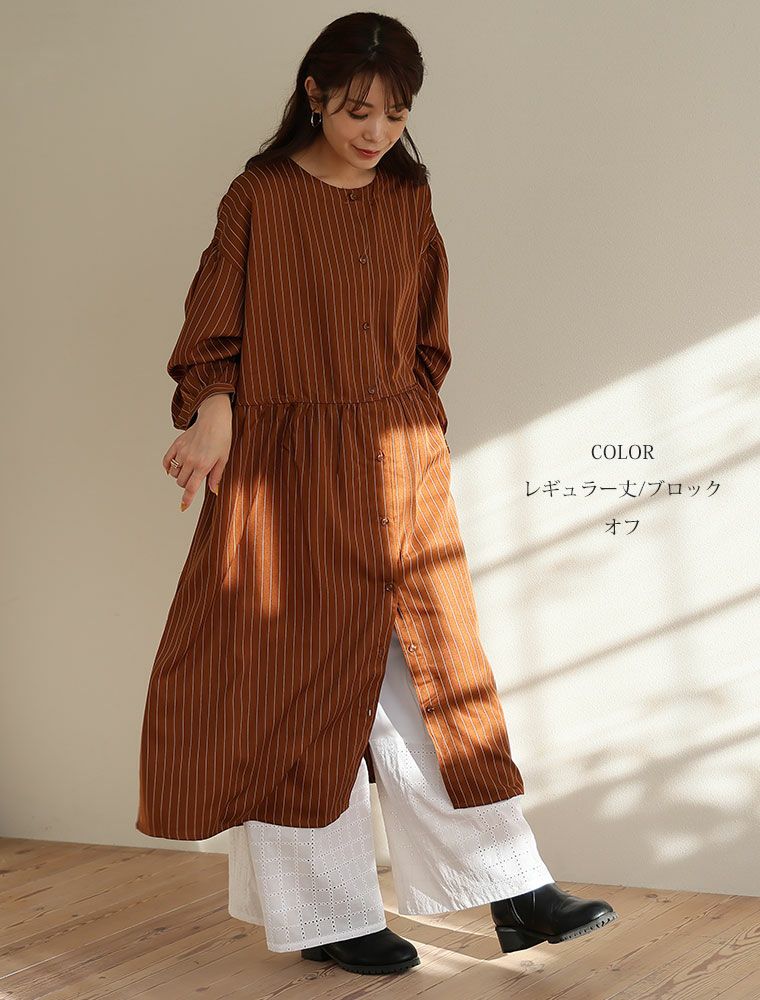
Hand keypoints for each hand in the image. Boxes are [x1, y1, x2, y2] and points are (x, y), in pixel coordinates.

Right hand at [163, 394, 232, 510]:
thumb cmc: (222, 437)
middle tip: (195, 478)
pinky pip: (167, 461)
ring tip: (188, 469)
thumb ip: (217, 476)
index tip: (183, 506)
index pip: (191, 487)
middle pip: (181, 482)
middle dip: (187, 484)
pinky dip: (168, 467)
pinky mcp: (176, 444)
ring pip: (174, 473)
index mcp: (203, 465)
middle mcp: (190, 460)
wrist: (213, 418)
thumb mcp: (223, 458)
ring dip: (179, 476)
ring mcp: (182, 452)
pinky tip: (174, 466)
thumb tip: (213, 490)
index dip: (187, 499)